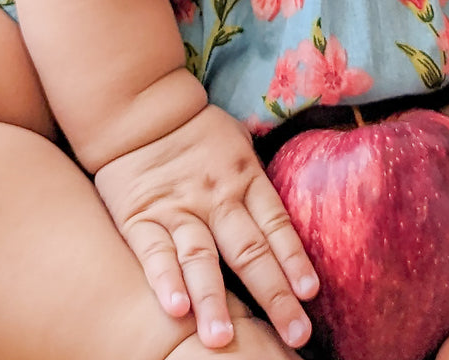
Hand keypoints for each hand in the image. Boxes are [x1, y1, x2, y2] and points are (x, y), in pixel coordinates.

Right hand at [92, 104, 318, 349]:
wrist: (139, 110)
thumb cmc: (197, 131)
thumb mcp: (237, 142)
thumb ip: (258, 179)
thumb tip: (287, 213)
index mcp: (244, 177)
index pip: (276, 224)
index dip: (294, 259)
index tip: (309, 294)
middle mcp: (216, 197)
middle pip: (248, 251)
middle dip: (273, 295)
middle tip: (294, 333)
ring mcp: (178, 209)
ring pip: (200, 258)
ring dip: (213, 299)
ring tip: (222, 338)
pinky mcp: (141, 217)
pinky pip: (154, 252)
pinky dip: (164, 280)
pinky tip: (176, 308)